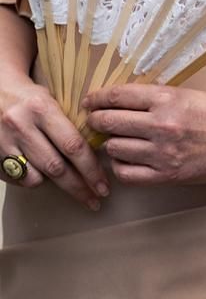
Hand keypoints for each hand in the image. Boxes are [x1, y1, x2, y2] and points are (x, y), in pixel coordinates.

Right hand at [0, 71, 108, 207]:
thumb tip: (99, 152)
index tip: (103, 186)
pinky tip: (41, 172)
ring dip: (54, 183)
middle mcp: (21, 126)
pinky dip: (32, 180)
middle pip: (55, 167)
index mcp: (42, 109)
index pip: (73, 146)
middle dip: (78, 187)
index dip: (91, 170)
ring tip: (65, 179)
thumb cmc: (30, 97)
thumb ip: (71, 124)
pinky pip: (17, 178)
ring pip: (35, 177)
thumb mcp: (53, 100)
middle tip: (94, 200)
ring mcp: (3, 141)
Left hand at [85, 83, 205, 186]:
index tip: (90, 102)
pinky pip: (125, 172)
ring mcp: (161, 152)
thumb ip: (154, 99)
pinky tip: (126, 159)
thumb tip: (119, 103)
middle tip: (96, 121)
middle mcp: (160, 124)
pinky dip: (120, 166)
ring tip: (118, 141)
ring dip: (111, 144)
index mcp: (167, 100)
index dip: (97, 98)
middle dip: (96, 120)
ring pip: (114, 148)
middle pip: (109, 121)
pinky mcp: (165, 174)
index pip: (118, 96)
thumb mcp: (187, 96)